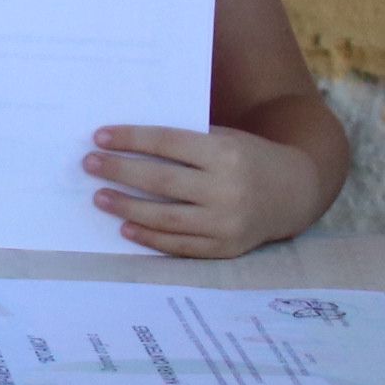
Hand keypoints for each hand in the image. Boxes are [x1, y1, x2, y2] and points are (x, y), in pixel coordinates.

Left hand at [85, 123, 322, 260]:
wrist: (295, 192)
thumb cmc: (247, 158)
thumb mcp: (224, 139)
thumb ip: (186, 142)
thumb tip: (126, 143)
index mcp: (226, 154)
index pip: (167, 143)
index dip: (131, 139)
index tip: (99, 137)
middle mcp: (227, 189)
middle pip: (161, 181)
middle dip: (120, 171)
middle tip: (89, 164)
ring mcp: (227, 223)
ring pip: (166, 217)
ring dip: (127, 207)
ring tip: (99, 197)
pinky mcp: (226, 248)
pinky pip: (180, 245)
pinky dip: (151, 237)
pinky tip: (126, 228)